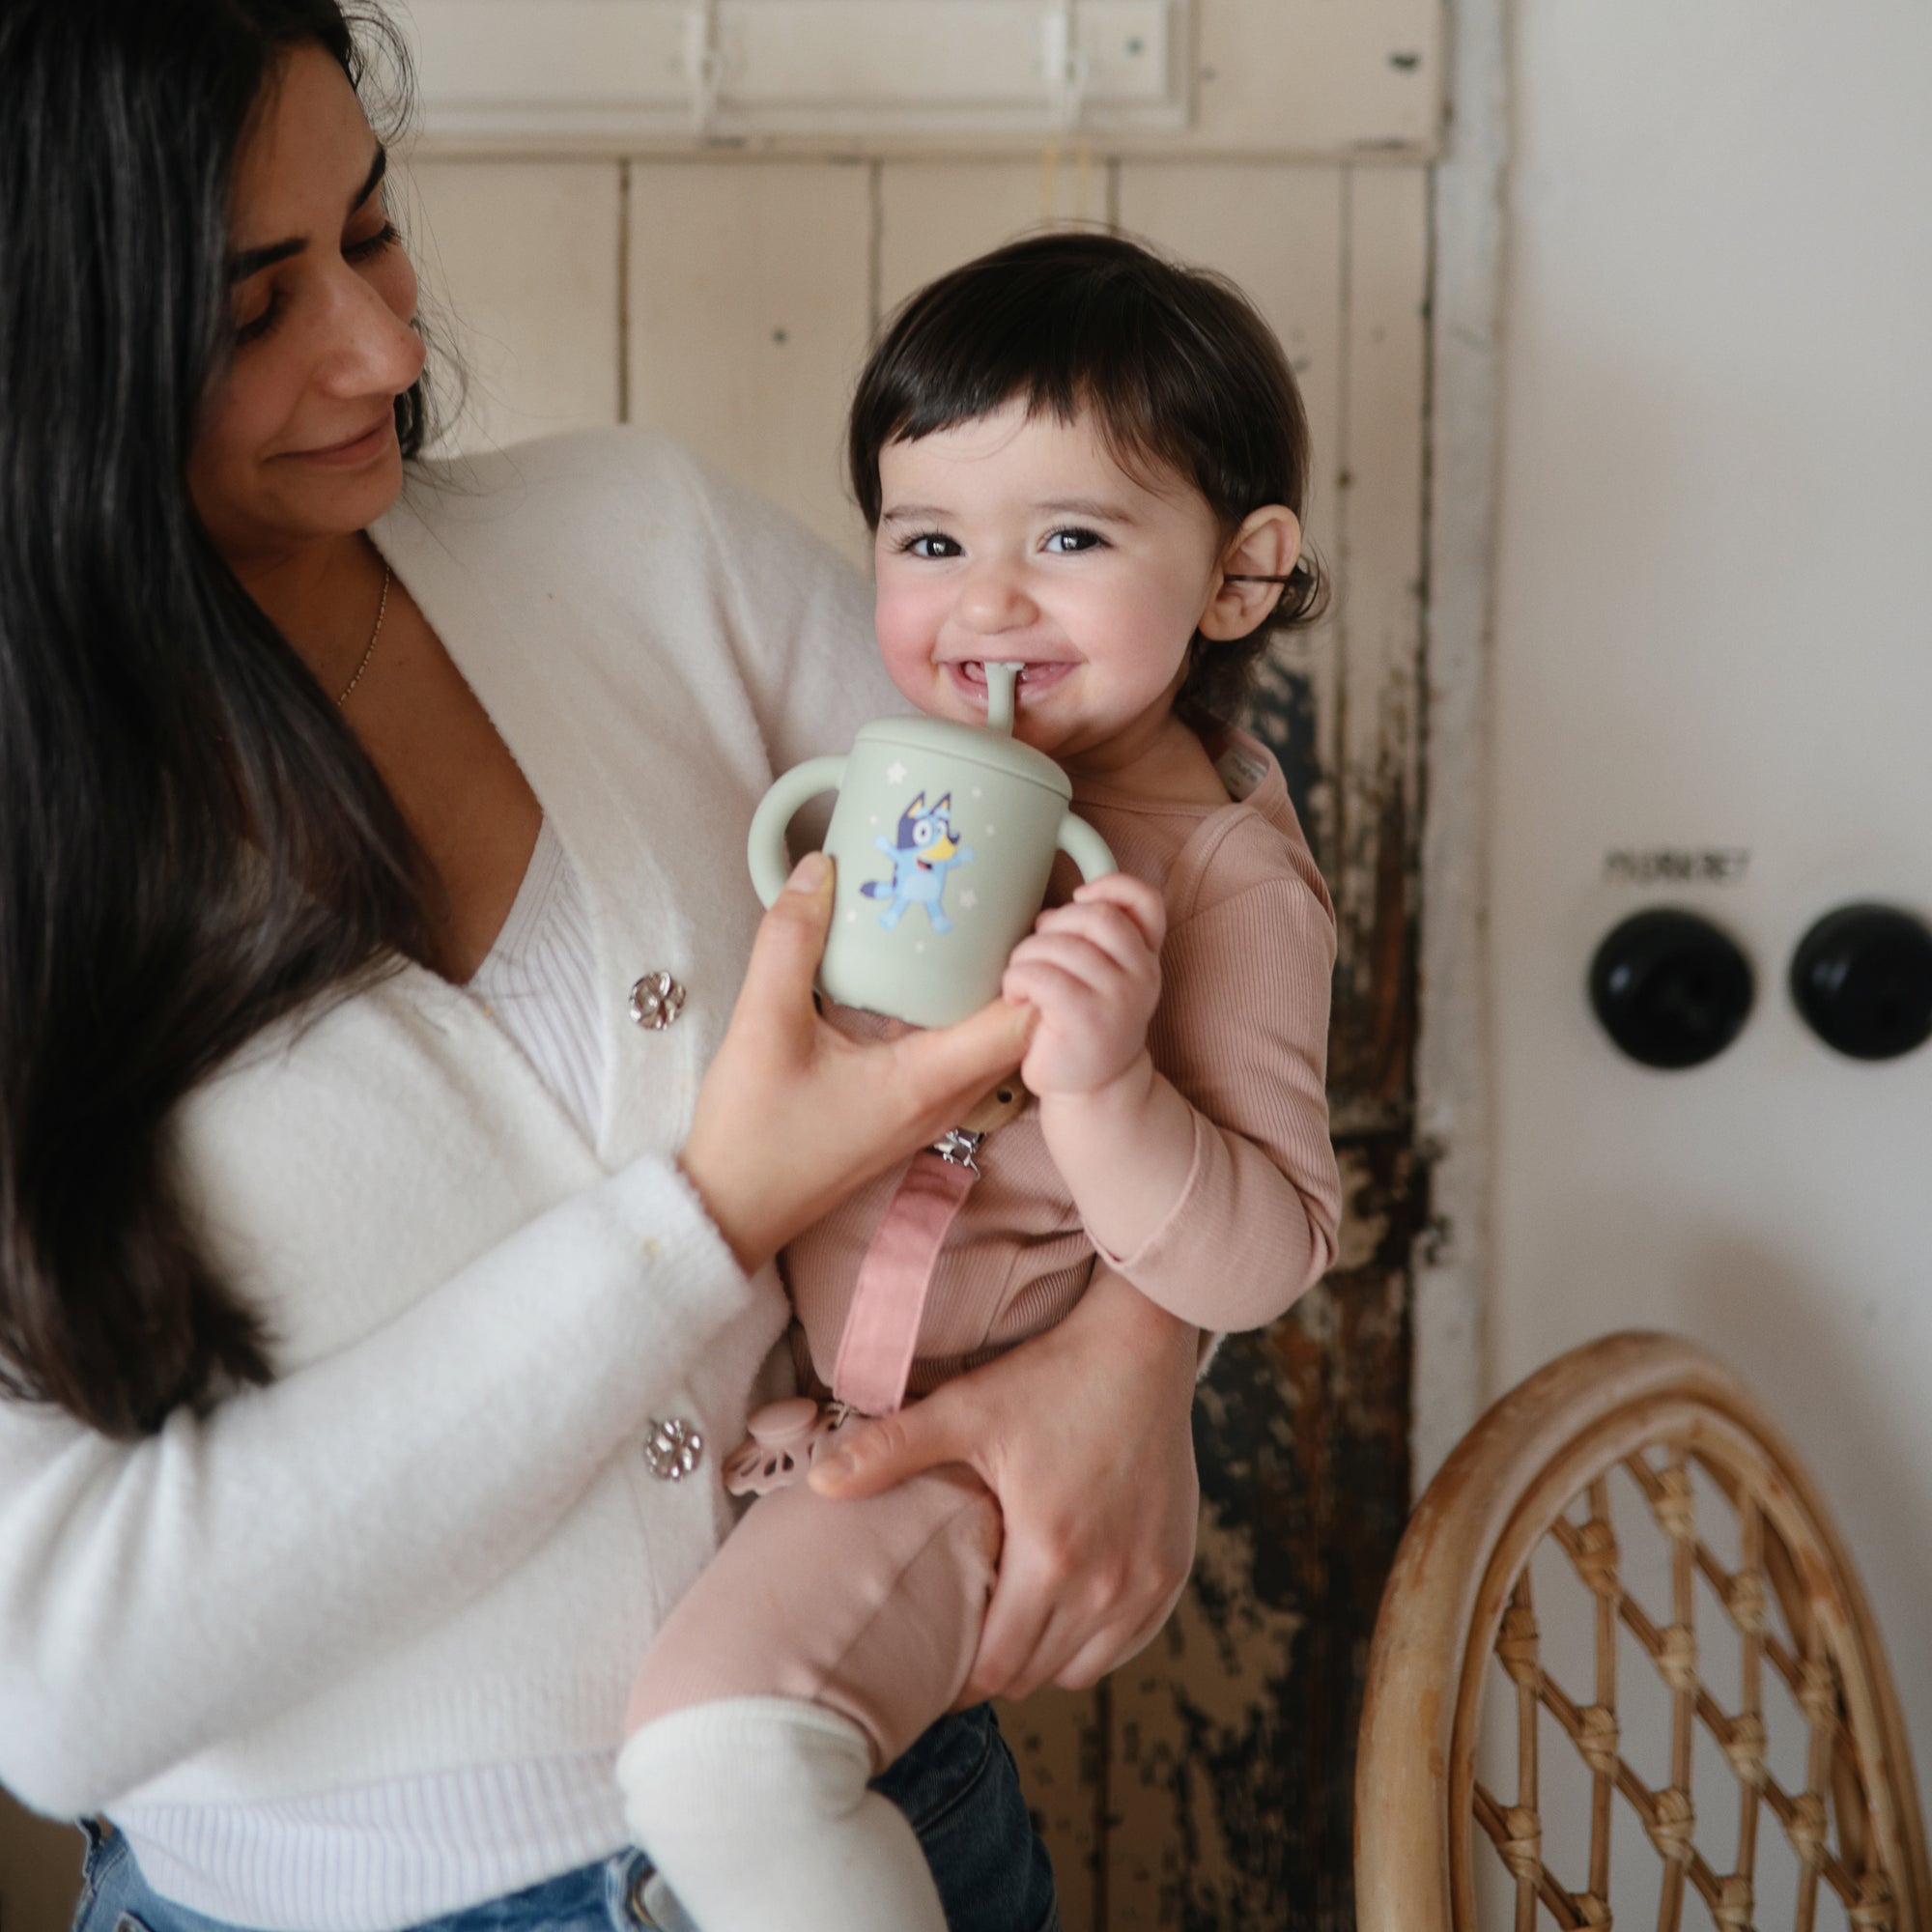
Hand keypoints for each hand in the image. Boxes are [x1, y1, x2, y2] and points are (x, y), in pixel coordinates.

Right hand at [679, 853, 1032, 1273]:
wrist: (731, 1209)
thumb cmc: (752, 1132)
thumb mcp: (762, 1023)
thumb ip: (790, 940)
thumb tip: (821, 868)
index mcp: (927, 1079)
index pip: (1021, 1022)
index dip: (1039, 968)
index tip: (1026, 914)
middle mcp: (944, 1100)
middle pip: (1018, 1030)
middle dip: (1024, 970)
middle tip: (1004, 905)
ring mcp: (930, 1112)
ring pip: (991, 1045)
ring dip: (995, 994)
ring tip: (976, 930)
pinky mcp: (910, 1112)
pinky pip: (961, 1057)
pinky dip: (962, 1015)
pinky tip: (928, 977)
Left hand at [807, 1268, 1199, 1698]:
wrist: (1141, 1348)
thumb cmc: (1052, 1377)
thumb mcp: (967, 1409)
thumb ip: (892, 1451)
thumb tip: (818, 1483)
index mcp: (1051, 1554)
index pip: (997, 1668)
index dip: (958, 1678)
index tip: (931, 1661)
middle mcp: (1107, 1582)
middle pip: (1037, 1676)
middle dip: (994, 1670)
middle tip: (960, 1644)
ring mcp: (1148, 1581)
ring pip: (1084, 1670)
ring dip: (1044, 1660)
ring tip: (1008, 1624)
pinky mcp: (1173, 1570)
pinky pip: (1127, 1641)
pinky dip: (1093, 1641)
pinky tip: (1062, 1607)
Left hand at [999, 873, 1164, 1095]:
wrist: (1093, 1089)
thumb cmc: (1087, 1024)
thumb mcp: (1107, 978)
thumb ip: (1103, 940)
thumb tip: (1063, 902)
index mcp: (1147, 957)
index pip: (1146, 902)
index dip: (1111, 887)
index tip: (1079, 898)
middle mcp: (1142, 975)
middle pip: (1096, 916)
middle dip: (1053, 923)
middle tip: (1036, 950)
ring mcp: (1118, 998)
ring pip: (1062, 944)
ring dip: (1027, 954)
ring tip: (1020, 977)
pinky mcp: (1086, 1019)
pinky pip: (1041, 974)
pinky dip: (1018, 977)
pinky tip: (1016, 996)